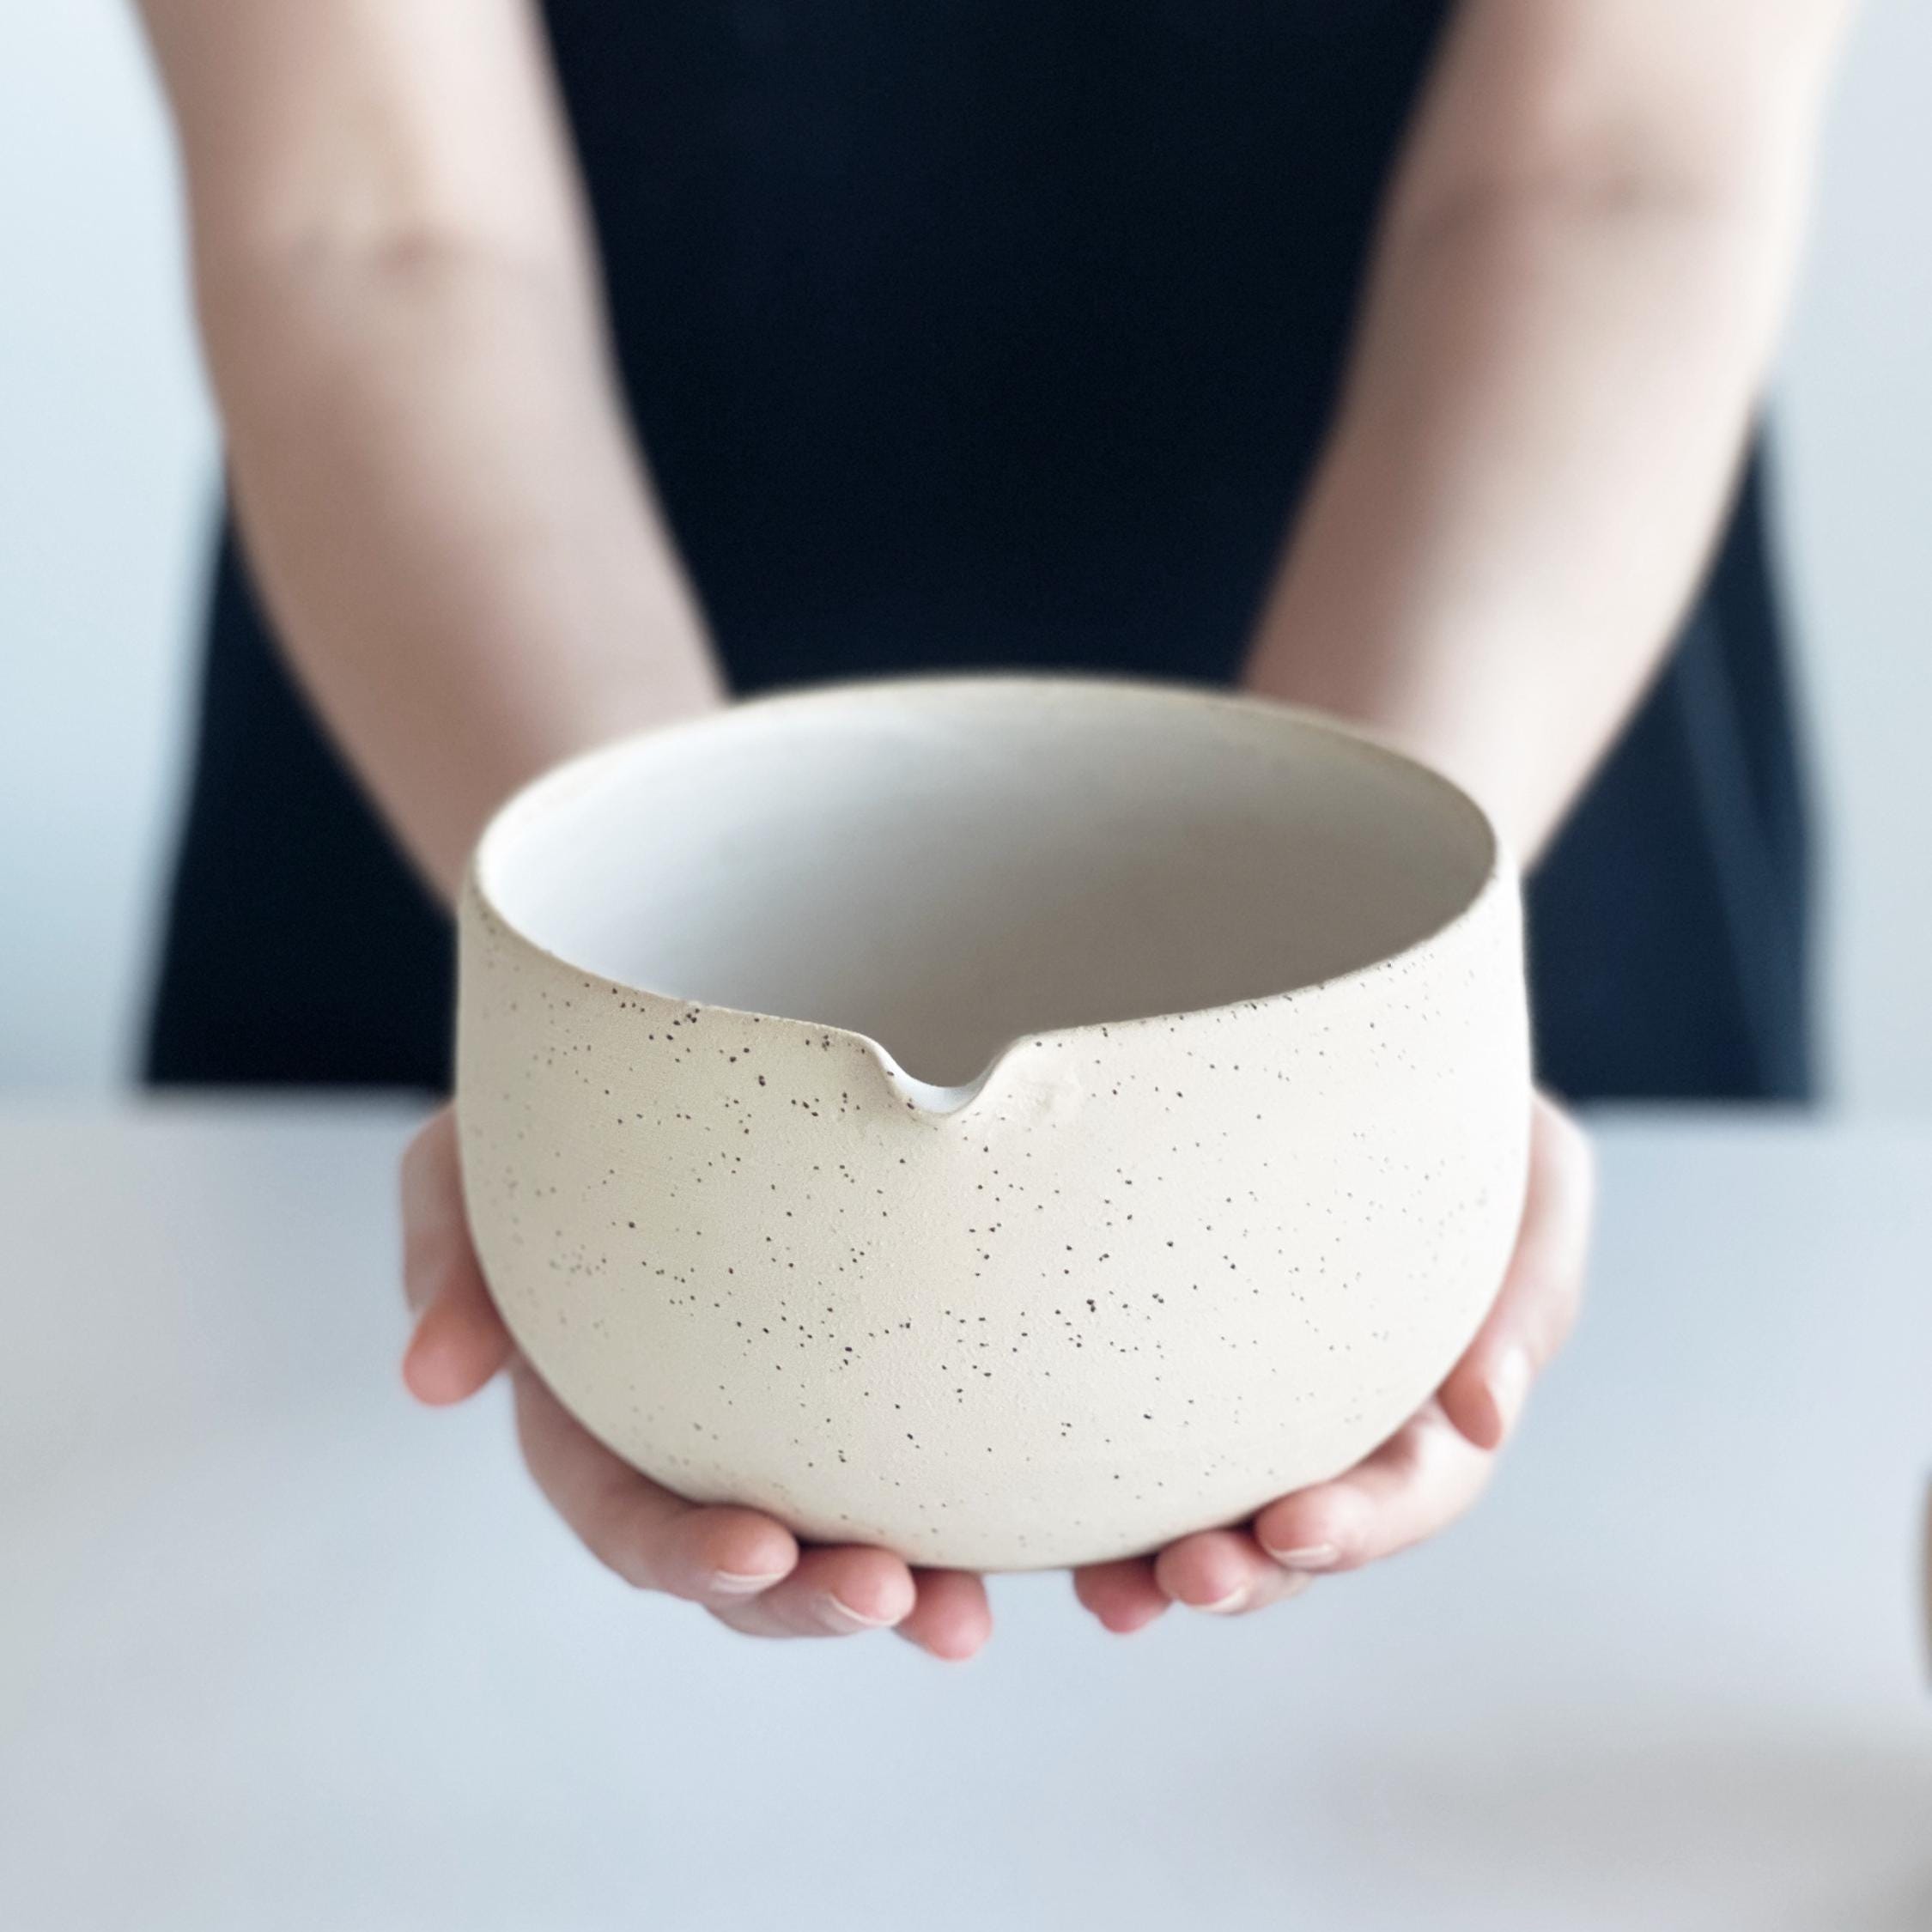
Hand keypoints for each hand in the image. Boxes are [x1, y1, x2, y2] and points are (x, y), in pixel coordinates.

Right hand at [399, 1107, 993, 1658]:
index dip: (685, 1551)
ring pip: (846, 1543)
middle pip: (749, 1566)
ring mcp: (789, 1426)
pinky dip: (985, 1519)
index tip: (758, 1552)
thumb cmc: (550, 1113)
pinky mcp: (878, 1387)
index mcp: (595, 1416)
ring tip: (970, 1615)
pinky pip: (933, 1466)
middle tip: (896, 1599)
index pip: (630, 1513)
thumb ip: (448, 1251)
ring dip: (906, 1595)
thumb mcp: (470, 1157)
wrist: (655, 1057)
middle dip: (812, 1604)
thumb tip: (431, 1381)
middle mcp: (696, 1442)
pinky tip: (1055, 1539)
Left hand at [1072, 1092, 1594, 1629]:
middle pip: (1301, 1531)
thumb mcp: (1535, 1177)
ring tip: (1113, 1596)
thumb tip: (1485, 1419)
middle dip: (1251, 1571)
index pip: (1413, 1487)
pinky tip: (1050, 1539)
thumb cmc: (1461, 1113)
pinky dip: (1096, 1509)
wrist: (1350, 1043)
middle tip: (1191, 1577)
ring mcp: (1243, 1404)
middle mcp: (1338, 1423)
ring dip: (1162, 1569)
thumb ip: (1528, 1290)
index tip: (1292, 1529)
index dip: (1361, 1524)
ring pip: (1207, 1513)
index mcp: (1436, 1397)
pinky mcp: (1161, 1367)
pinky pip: (1126, 1451)